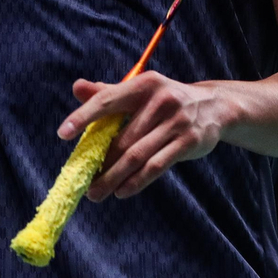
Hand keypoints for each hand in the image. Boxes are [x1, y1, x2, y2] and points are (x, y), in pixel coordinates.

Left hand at [57, 71, 226, 200]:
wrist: (214, 107)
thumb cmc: (165, 99)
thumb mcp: (140, 91)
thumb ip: (108, 93)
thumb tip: (76, 87)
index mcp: (143, 84)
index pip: (107, 100)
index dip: (83, 116)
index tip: (63, 134)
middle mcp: (160, 100)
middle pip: (121, 138)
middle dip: (99, 163)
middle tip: (82, 181)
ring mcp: (176, 121)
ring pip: (136, 156)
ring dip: (113, 178)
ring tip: (96, 193)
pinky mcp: (189, 141)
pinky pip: (156, 166)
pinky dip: (136, 181)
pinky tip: (122, 191)